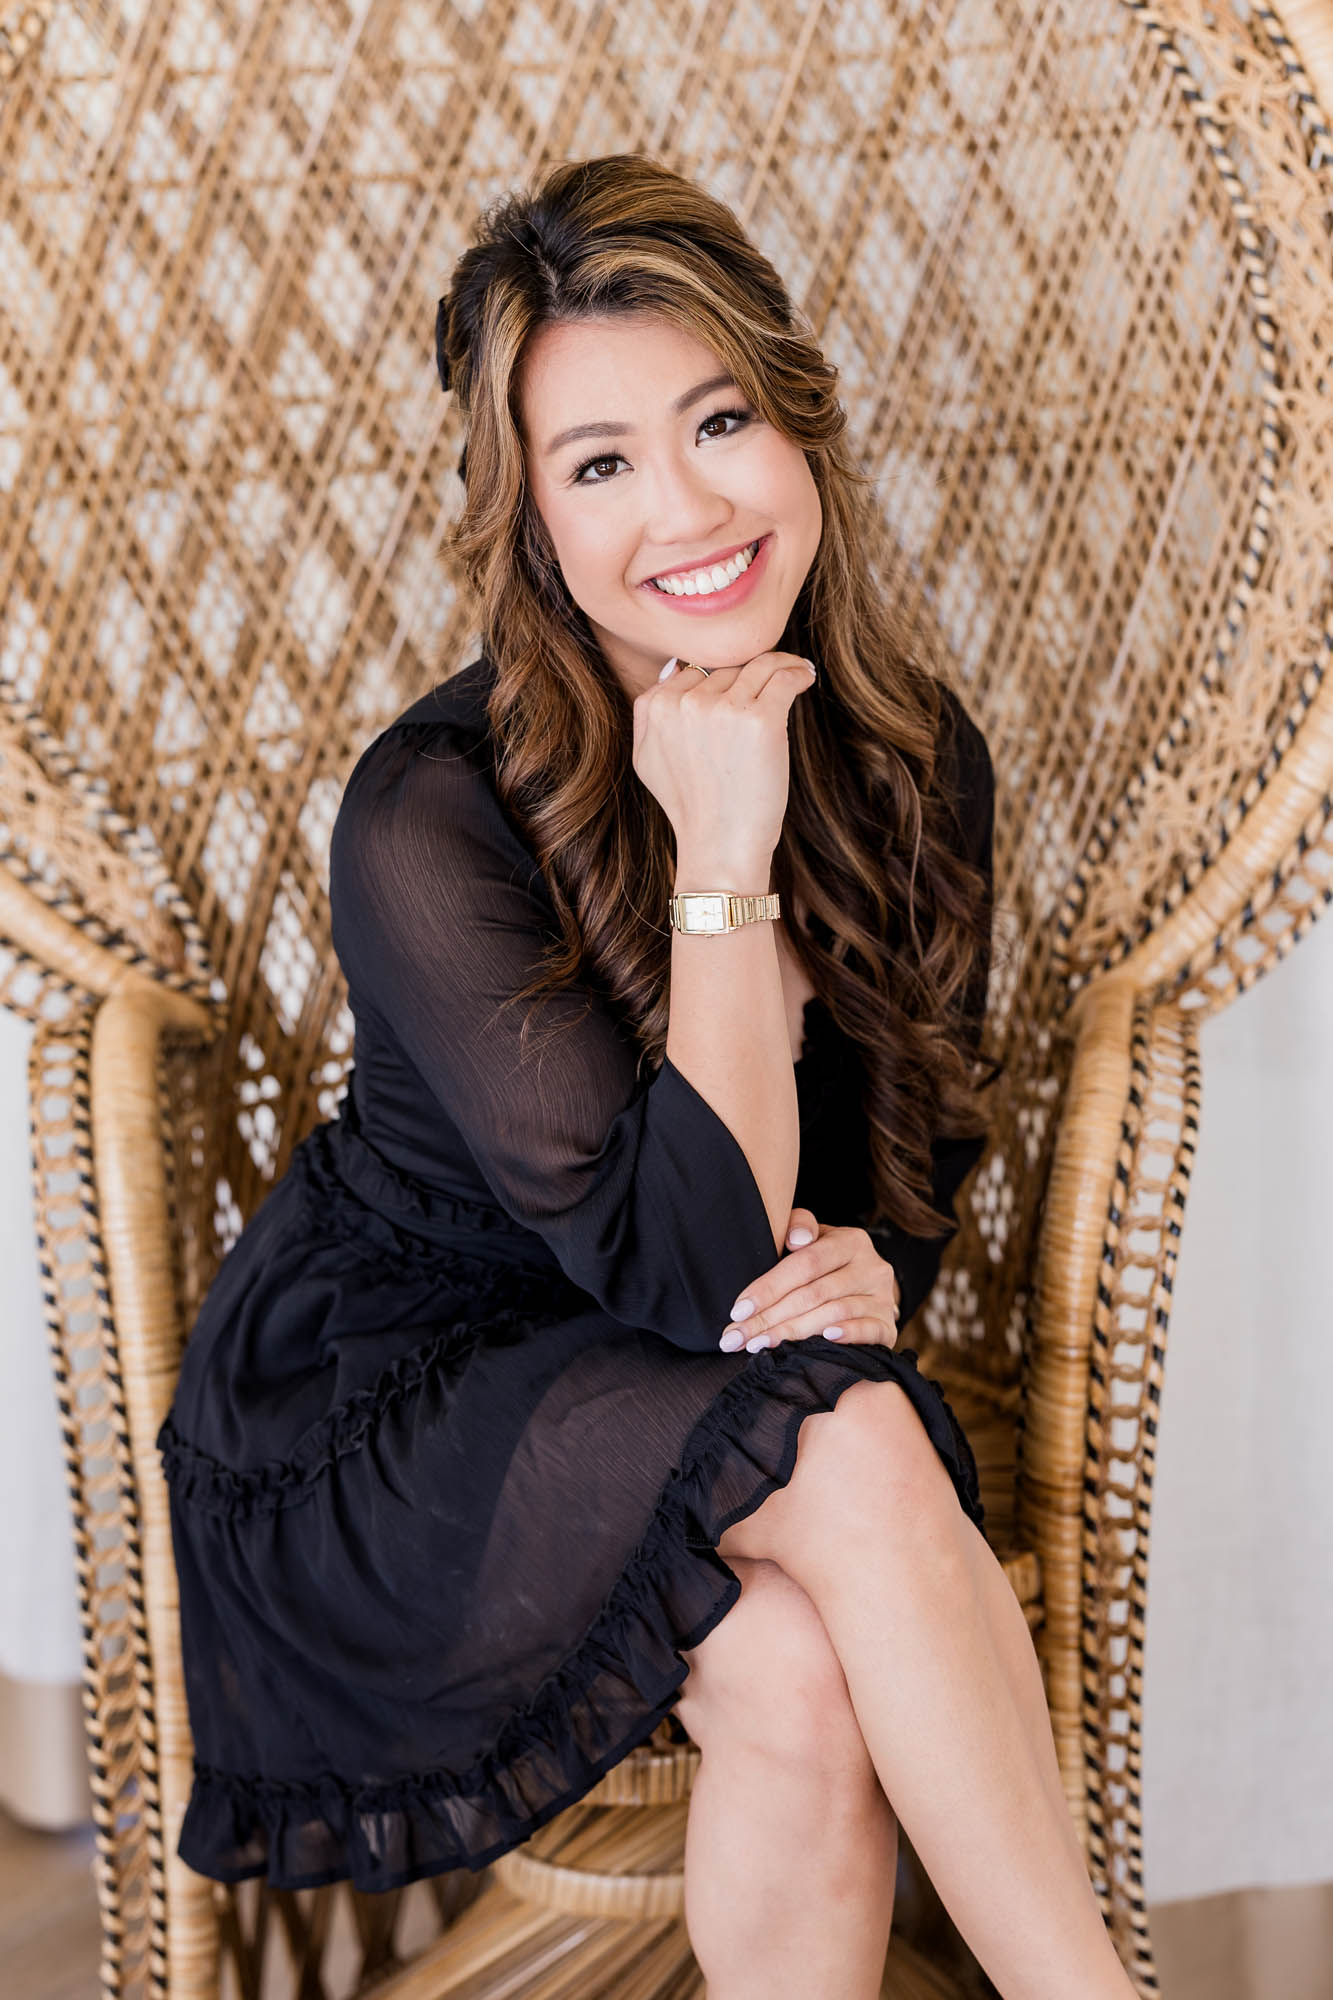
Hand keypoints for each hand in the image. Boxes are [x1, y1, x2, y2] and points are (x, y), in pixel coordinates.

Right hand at [631, 650, 817, 861]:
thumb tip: (674, 668)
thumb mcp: (646, 761)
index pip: (695, 669)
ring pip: (759, 665)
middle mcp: (686, 703)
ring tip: (797, 670)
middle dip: (750, 673)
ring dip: (782, 663)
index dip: (722, 676)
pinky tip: (805, 677)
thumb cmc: (690, 808)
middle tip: (775, 679)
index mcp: (657, 708)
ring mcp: (723, 709)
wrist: (719, 845)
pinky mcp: (760, 719)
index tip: (742, 682)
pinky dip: (798, 672)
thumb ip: (648, 714)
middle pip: (728, 666)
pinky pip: (784, 678)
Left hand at [718, 1208, 900, 1352]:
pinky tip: (824, 1341)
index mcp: (850, 1241)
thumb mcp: (814, 1240)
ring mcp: (882, 1297)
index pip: (805, 1264)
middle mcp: (871, 1266)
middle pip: (814, 1293)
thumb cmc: (827, 1265)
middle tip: (738, 1337)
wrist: (866, 1290)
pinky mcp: (888, 1326)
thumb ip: (799, 1228)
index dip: (769, 1287)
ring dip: (793, 1332)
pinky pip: (869, 1331)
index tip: (738, 1310)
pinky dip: (847, 1335)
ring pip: (834, 1313)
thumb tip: (796, 1239)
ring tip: (760, 1345)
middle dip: (770, 1318)